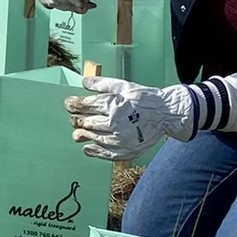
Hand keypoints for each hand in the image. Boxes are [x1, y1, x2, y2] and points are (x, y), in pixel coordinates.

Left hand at [65, 77, 195, 161]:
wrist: (167, 114)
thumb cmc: (145, 98)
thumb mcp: (124, 86)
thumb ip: (102, 84)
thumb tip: (83, 82)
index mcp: (115, 105)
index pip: (87, 106)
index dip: (74, 105)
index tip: (69, 104)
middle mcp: (117, 123)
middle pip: (88, 123)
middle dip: (77, 120)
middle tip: (72, 119)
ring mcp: (122, 139)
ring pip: (94, 138)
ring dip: (83, 135)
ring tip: (77, 134)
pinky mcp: (127, 151)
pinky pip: (105, 153)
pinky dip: (94, 151)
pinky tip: (87, 147)